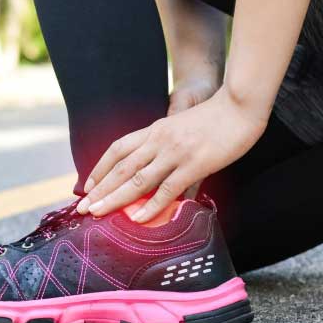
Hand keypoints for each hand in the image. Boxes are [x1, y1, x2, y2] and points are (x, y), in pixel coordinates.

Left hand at [76, 87, 266, 222]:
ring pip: (138, 179)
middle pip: (121, 167)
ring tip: (98, 213)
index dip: (100, 168)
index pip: (119, 148)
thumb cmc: (216, 116)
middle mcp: (159, 140)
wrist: (239, 104)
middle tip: (83, 208)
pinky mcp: (194, 164)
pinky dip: (151, 206)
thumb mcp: (183, 124)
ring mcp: (175, 152)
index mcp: (156, 129)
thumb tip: (158, 164)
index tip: (87, 185)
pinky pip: (167, 189)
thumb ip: (168, 142)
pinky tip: (139, 219)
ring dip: (115, 198)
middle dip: (100, 189)